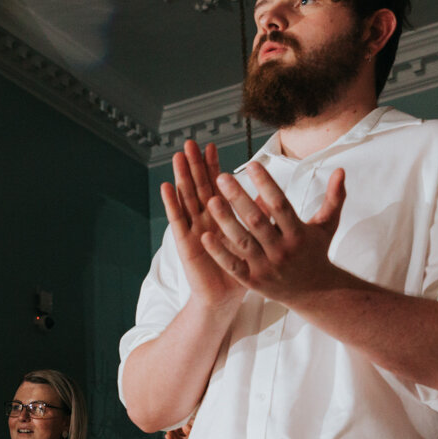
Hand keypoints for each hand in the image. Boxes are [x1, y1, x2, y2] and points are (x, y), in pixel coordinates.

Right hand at [160, 139, 245, 310]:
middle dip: (194, 164)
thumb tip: (270, 195)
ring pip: (186, 197)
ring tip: (178, 156)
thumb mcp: (253, 238)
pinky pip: (178, 220)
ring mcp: (192, 229)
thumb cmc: (240, 267)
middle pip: (197, 186)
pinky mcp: (185, 242)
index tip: (212, 146)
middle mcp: (203, 219)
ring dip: (181, 176)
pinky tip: (167, 186)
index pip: (214, 185)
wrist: (225, 296)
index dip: (212, 166)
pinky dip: (172, 203)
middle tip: (191, 142)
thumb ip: (260, 215)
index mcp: (219, 216)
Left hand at [203, 163, 348, 304]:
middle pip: (257, 222)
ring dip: (225, 222)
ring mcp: (266, 267)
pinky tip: (204, 236)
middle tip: (222, 177)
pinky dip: (219, 253)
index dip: (266, 184)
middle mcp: (282, 250)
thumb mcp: (327, 225)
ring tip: (211, 200)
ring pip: (242, 242)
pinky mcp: (253, 282)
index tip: (252, 164)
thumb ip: (334, 197)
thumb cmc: (316, 252)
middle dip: (239, 199)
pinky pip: (233, 266)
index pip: (280, 205)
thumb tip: (341, 170)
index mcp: (298, 233)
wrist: (315, 293)